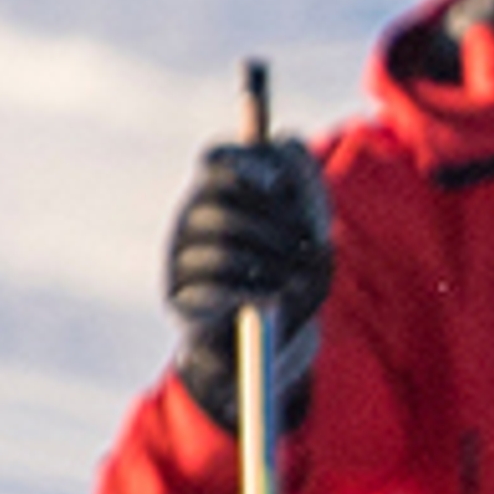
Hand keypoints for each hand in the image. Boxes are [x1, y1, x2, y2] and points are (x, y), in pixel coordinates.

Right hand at [163, 138, 331, 437]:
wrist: (269, 353)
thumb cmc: (291, 283)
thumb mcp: (312, 234)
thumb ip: (305, 184)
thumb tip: (289, 140)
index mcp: (219, 198)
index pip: (216, 159)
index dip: (245, 160)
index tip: (278, 181)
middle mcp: (191, 222)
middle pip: (219, 196)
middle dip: (274, 219)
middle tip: (313, 243)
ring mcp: (180, 260)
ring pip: (219, 237)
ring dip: (270, 257)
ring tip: (298, 281)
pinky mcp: (180, 301)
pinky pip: (212, 283)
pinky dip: (252, 289)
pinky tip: (274, 299)